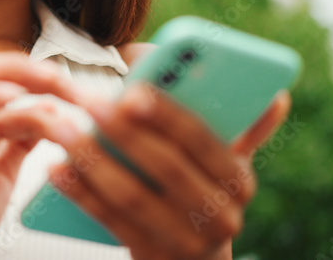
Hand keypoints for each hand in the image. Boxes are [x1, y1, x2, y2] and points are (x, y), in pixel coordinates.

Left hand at [45, 84, 290, 259]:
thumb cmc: (203, 194)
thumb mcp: (228, 165)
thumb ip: (243, 127)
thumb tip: (276, 94)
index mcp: (238, 181)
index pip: (204, 142)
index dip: (168, 116)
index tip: (133, 90)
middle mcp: (219, 215)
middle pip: (165, 168)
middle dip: (124, 132)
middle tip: (87, 101)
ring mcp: (184, 241)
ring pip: (132, 195)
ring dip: (94, 159)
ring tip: (64, 129)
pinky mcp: (150, 256)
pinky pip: (110, 220)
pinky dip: (82, 192)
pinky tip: (57, 167)